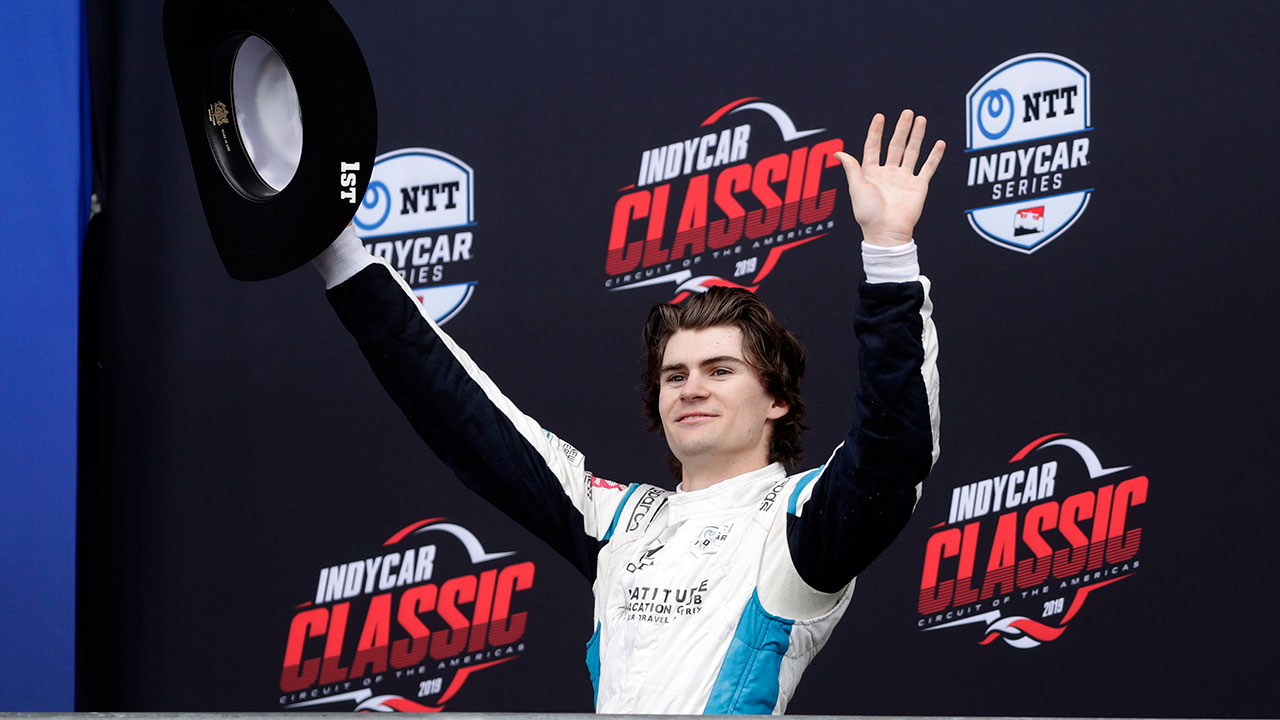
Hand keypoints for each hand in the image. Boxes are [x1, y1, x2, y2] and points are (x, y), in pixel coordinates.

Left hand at [835, 109, 944, 246]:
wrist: (886, 232)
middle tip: (907, 113)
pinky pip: (928, 168)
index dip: (876, 132)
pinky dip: (934, 156)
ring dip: (917, 136)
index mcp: (871, 173)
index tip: (880, 117)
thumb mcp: (856, 188)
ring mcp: (904, 179)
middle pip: (896, 145)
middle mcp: (888, 174)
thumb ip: (851, 168)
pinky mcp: (918, 186)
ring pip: (912, 152)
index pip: (873, 147)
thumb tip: (838, 153)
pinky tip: (939, 143)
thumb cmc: (868, 214)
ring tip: (921, 119)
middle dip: (901, 129)